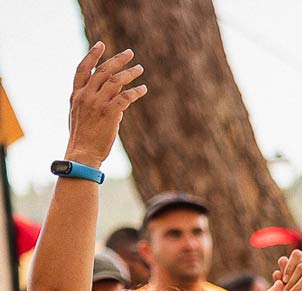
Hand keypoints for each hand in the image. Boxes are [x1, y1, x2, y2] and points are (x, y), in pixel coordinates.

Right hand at [65, 43, 146, 166]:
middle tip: (129, 53)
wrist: (82, 154)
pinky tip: (143, 89)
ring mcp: (98, 103)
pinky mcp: (110, 113)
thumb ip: (92, 104)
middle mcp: (86, 95)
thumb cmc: (83, 139)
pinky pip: (126, 97)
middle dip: (117, 60)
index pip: (83, 69)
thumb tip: (114, 103)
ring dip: (130, 73)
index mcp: (76, 94)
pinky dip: (136, 91)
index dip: (92, 55)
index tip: (101, 44)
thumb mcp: (80, 116)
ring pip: (116, 81)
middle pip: (103, 71)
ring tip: (139, 69)